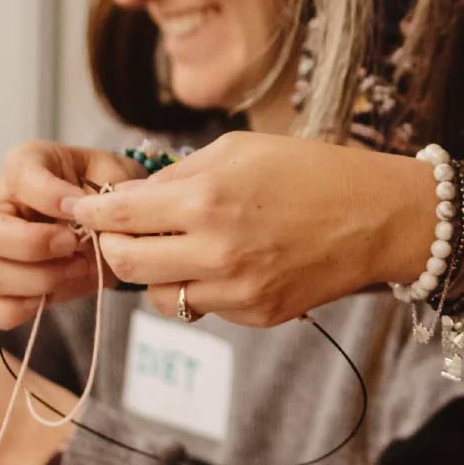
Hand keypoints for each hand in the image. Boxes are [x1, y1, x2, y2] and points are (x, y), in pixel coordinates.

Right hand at [0, 142, 140, 329]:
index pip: (17, 171)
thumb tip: (83, 215)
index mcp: (27, 166)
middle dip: (31, 244)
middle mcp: (1, 206)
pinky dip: (13, 310)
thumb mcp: (116, 176)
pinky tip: (44, 300)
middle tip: (72, 244)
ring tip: (78, 268)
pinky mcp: (4, 286)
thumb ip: (105, 191)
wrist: (120, 221)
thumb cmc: (111, 190)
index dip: (46, 193)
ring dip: (37, 279)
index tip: (78, 206)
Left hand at [71, 130, 432, 326]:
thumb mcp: (241, 150)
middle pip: (125, 263)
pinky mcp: (256, 314)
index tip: (84, 209)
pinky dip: (202, 286)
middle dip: (115, 245)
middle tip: (125, 232)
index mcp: (207, 199)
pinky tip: (228, 261)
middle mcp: (215, 250)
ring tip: (182, 248)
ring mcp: (236, 289)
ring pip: (158, 296)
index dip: (93, 212)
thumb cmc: (313, 170)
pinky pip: (203, 307)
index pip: (119, 216)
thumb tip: (129, 198)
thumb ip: (179, 175)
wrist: (379, 216)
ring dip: (157, 272)